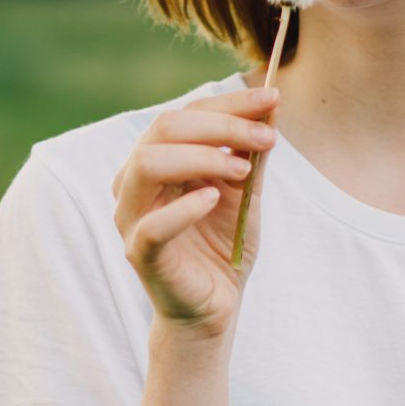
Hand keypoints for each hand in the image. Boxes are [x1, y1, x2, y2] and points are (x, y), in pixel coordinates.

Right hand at [111, 82, 280, 338]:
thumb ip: (250, 151)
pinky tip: (214, 199)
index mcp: (156, 160)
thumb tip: (271, 103)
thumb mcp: (245, 189)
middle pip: (164, 128)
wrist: (216, 305)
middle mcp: (136, 181)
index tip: (272, 100)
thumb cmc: (223, 244)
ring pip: (148, 164)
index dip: (228, 104)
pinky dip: (184, 208)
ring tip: (242, 169)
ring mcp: (132, 217)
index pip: (184, 114)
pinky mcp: (140, 253)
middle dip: (220, 126)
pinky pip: (153, 225)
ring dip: (201, 157)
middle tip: (265, 137)